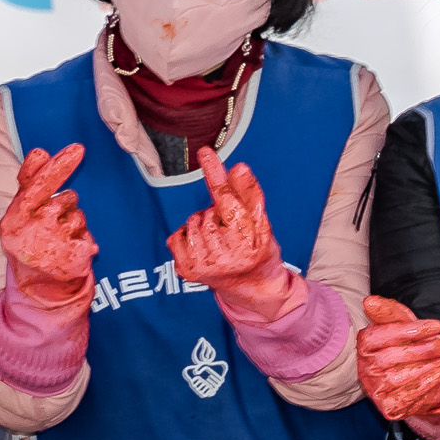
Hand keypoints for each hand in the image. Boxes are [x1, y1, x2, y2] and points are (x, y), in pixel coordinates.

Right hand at [0, 145, 96, 308]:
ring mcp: (55, 243)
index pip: (39, 184)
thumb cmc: (29, 240)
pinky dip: (82, 239)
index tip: (78, 148)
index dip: (59, 166)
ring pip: (79, 214)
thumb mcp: (21, 213)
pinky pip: (88, 233)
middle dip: (64, 206)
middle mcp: (33, 229)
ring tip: (58, 240)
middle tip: (53, 221)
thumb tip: (40, 151)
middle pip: (67, 198)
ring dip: (74, 223)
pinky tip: (68, 250)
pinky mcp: (75, 255)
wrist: (37, 287)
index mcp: (14, 217)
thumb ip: (29, 181)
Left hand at [168, 150, 295, 321]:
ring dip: (203, 226)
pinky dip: (188, 237)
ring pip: (192, 221)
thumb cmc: (258, 250)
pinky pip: (177, 236)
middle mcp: (222, 253)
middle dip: (217, 215)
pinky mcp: (186, 269)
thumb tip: (239, 168)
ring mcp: (201, 263)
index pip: (226, 199)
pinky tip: (203, 248)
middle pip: (207, 210)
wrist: (252, 287)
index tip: (205, 152)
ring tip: (219, 242)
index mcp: (244, 239)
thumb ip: (250, 195)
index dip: (215, 174)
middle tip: (231, 233)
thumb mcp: (262, 223)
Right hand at [356, 296, 439, 423]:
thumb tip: (369, 301)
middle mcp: (365, 368)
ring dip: (429, 367)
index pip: (381, 335)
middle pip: (391, 358)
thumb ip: (388, 311)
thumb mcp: (403, 323)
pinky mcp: (388, 407)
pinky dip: (427, 384)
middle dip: (424, 349)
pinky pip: (407, 397)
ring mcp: (375, 390)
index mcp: (365, 344)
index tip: (437, 325)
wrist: (421, 376)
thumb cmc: (409, 344)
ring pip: (399, 378)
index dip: (410, 330)